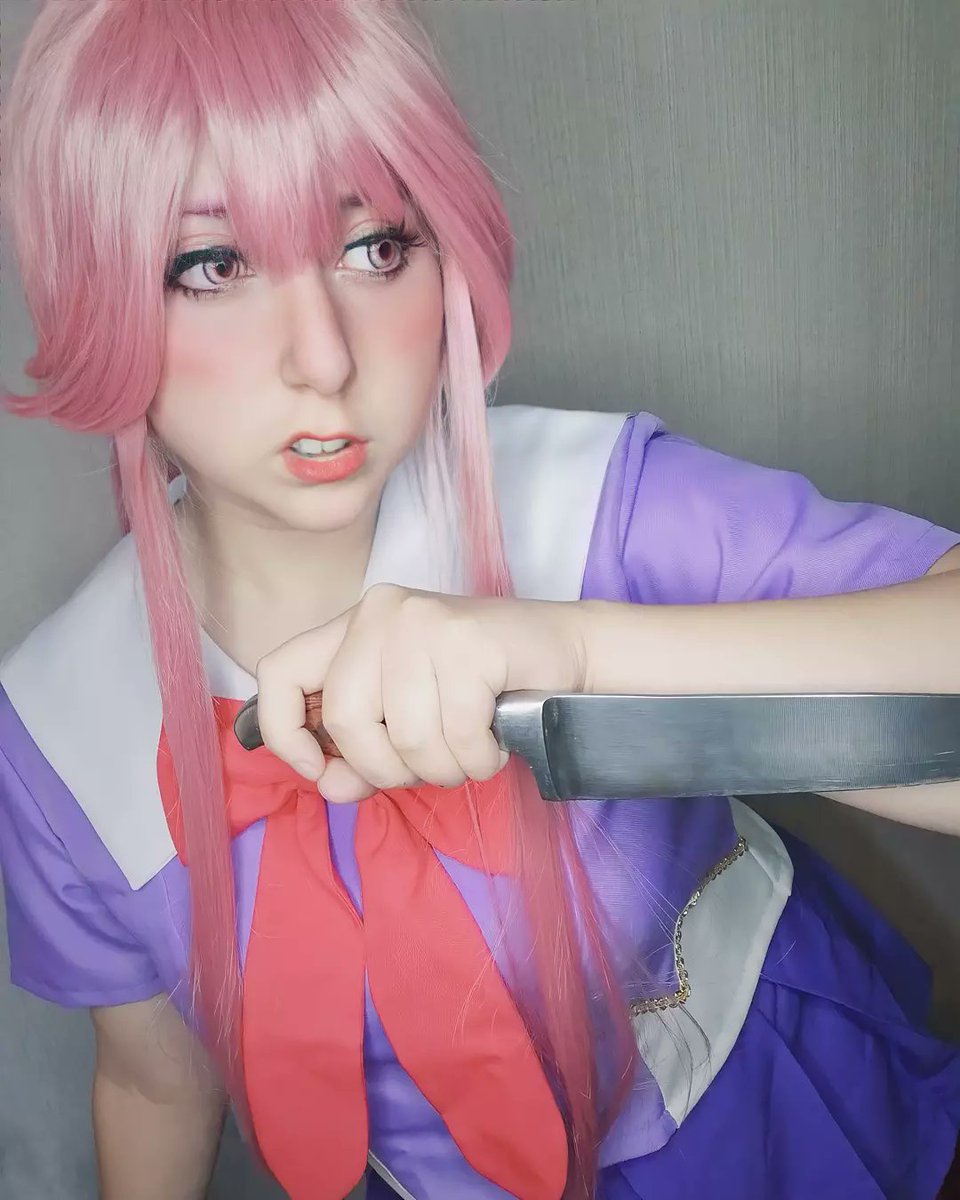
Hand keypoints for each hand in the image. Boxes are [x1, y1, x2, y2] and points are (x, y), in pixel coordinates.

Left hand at [253, 584, 587, 802]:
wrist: (565, 651)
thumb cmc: (484, 687)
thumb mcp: (408, 716)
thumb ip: (360, 753)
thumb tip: (330, 787)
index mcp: (354, 625)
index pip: (277, 672)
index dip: (284, 734)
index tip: (320, 770)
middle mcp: (380, 613)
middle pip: (345, 721)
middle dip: (388, 768)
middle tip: (430, 764)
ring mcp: (423, 621)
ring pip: (406, 737)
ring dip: (444, 768)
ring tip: (471, 750)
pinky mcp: (468, 641)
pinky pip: (456, 735)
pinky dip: (479, 759)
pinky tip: (494, 741)